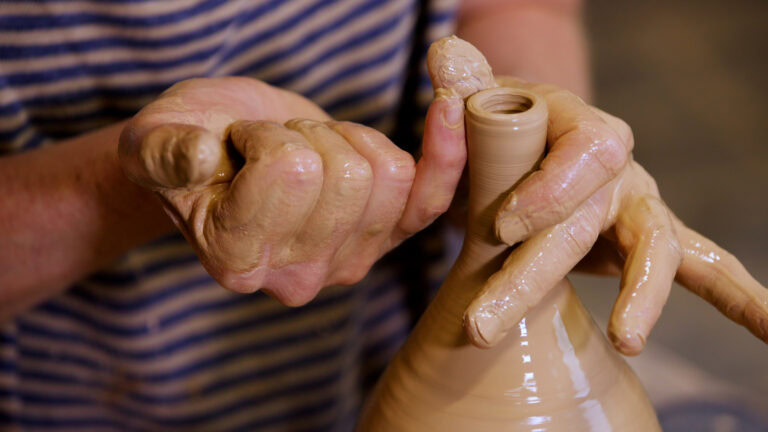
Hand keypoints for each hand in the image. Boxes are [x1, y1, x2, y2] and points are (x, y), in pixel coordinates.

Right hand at [119, 77, 466, 304]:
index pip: (290, 172)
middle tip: (275, 146)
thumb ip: (163, 152)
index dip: (267, 135)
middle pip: (350, 175)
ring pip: (391, 174)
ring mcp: (351, 261)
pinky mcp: (387, 237)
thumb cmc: (190, 144)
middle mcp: (299, 276)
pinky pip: (432, 197)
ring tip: (305, 149)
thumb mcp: (155, 139)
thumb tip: (196, 158)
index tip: (240, 143)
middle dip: (309, 135)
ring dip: (346, 138)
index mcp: (236, 260)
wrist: (226, 155)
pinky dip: (446, 150)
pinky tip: (445, 107)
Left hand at [463, 77, 767, 353]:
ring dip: (642, 296)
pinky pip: (704, 268)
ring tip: (628, 340)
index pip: (581, 154)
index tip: (500, 228)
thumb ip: (465, 84)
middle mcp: (620, 169)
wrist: (535, 149)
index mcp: (584, 129)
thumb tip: (446, 54)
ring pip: (655, 250)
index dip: (548, 189)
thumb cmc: (507, 130)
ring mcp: (640, 208)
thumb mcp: (483, 103)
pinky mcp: (645, 242)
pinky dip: (740, 297)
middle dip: (536, 274)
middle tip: (482, 324)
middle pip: (591, 220)